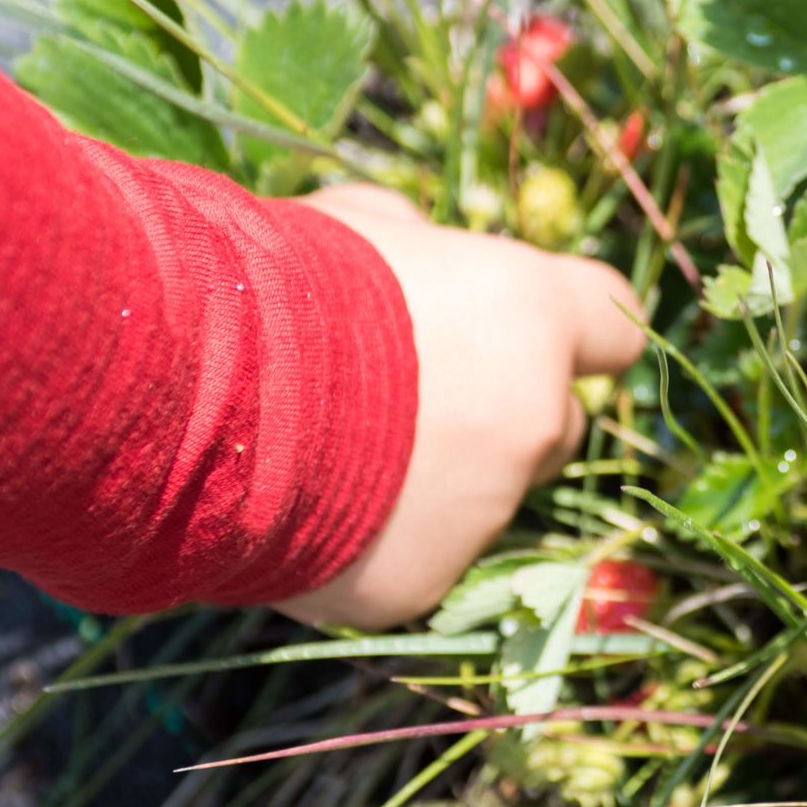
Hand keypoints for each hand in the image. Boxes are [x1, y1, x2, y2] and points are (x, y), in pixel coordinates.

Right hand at [280, 183, 645, 628]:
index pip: (609, 320)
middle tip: (412, 400)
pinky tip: (296, 506)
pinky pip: (407, 560)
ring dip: (427, 480)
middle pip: (555, 426)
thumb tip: (415, 248)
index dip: (570, 328)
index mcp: (531, 313)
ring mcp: (482, 513)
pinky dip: (366, 540)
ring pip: (480, 501)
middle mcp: (533, 419)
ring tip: (323, 452)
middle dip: (503, 415)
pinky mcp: (418, 581)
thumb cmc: (275, 283)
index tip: (540, 333)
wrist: (198, 395)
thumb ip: (412, 242)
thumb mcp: (350, 224)